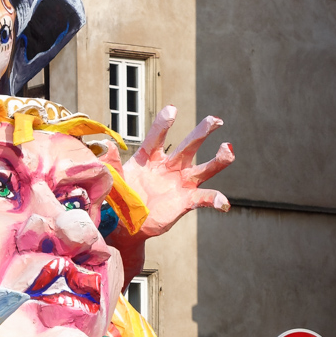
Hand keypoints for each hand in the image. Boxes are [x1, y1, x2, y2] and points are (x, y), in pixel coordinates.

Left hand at [120, 106, 233, 239]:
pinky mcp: (186, 201)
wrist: (126, 226)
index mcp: (149, 158)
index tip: (172, 110)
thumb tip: (106, 145)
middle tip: (215, 119)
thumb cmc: (120, 200)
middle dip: (202, 132)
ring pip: (203, 169)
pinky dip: (214, 200)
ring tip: (228, 149)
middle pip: (188, 146)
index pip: (157, 138)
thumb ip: (113, 164)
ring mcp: (179, 183)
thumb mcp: (114, 181)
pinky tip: (224, 203)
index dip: (164, 124)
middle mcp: (168, 166)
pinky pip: (203, 199)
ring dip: (218, 160)